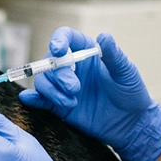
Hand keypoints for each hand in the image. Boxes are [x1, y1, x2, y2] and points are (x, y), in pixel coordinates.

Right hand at [18, 27, 160, 160]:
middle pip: (51, 62)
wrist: (130, 123)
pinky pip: (40, 100)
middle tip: (75, 88)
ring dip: (52, 91)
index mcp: (86, 52)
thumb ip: (113, 55)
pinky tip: (29, 100)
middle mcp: (71, 67)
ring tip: (71, 103)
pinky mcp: (59, 105)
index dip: (58, 40)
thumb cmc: (131, 93)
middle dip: (59, 75)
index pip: (66, 38)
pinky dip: (33, 99)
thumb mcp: (125, 72)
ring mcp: (63, 86)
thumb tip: (103, 36)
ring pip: (43, 81)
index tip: (59, 50)